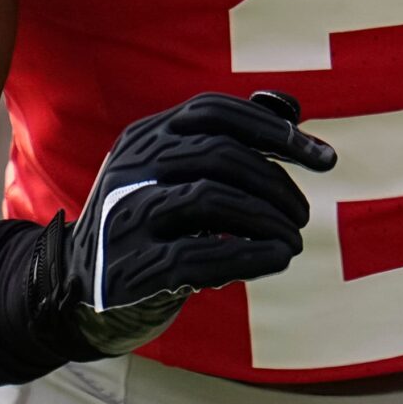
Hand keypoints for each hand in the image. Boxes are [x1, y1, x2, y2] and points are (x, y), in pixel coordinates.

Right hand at [35, 90, 335, 354]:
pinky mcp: (130, 269)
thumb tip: (293, 110)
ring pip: (210, 199)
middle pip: (219, 154)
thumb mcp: (176, 177)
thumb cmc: (149, 229)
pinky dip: (250, 254)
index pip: (214, 110)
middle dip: (276, 182)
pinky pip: (200, 254)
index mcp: (144, 138)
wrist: (78, 293)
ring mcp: (125, 219)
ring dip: (267, 219)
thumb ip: (228, 143)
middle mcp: (130, 169)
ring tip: (294, 240)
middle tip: (304, 214)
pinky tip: (278, 258)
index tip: (324, 159)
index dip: (275, 130)